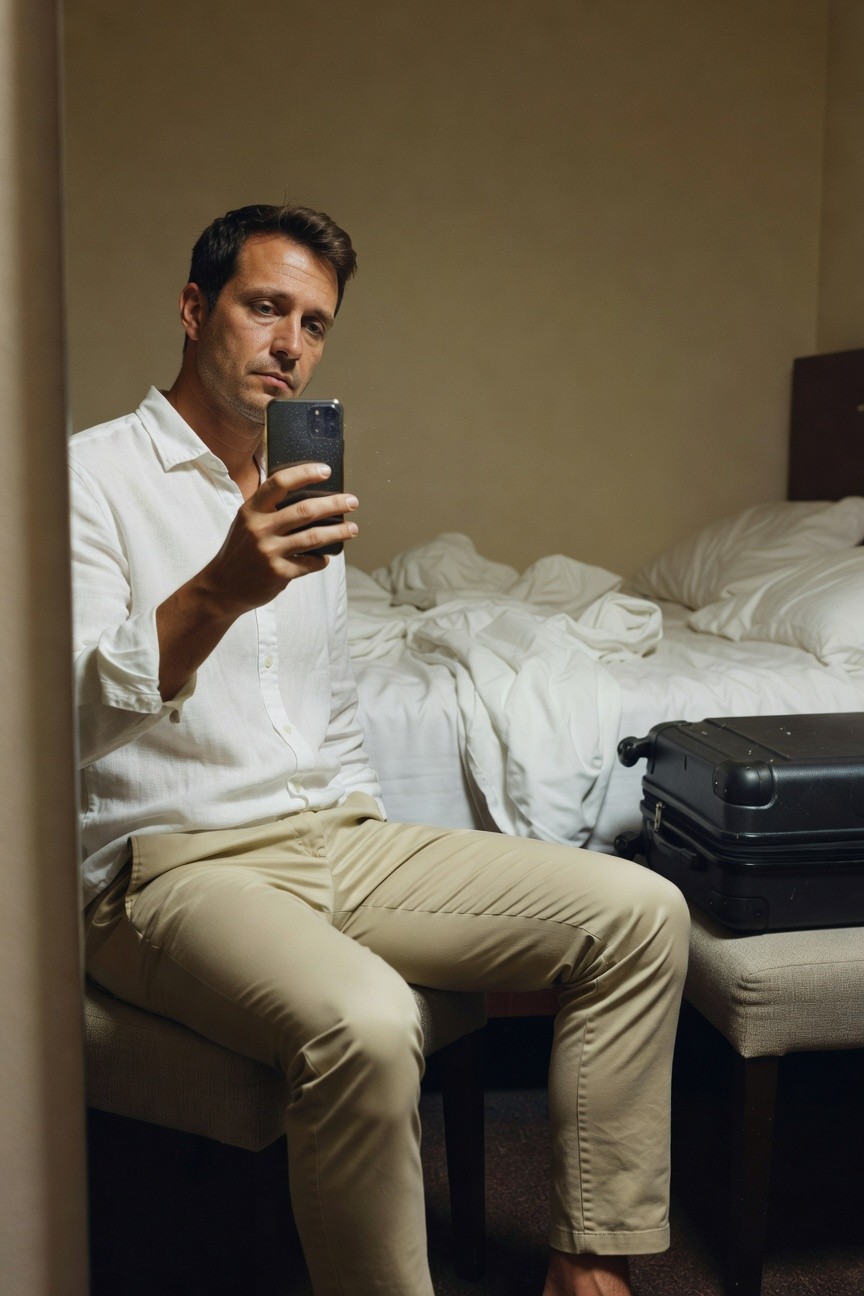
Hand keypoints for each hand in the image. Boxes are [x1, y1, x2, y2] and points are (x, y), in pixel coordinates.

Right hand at [198, 461, 358, 616]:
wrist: (222, 588)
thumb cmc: (240, 550)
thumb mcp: (246, 523)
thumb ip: (268, 509)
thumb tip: (306, 494)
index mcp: (251, 510)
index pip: (279, 483)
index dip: (305, 474)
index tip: (326, 470)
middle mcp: (260, 529)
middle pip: (306, 510)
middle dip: (335, 504)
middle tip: (352, 502)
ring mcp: (270, 552)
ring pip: (315, 537)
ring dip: (339, 532)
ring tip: (353, 529)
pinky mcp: (279, 573)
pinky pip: (310, 563)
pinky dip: (322, 560)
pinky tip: (326, 558)